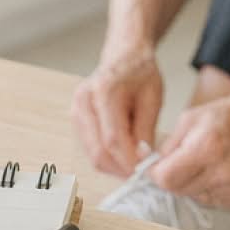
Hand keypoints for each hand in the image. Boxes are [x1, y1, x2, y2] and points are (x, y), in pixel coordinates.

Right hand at [71, 47, 163, 176]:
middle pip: (97, 150)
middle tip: (141, 174)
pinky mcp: (77, 118)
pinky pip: (89, 147)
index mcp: (104, 91)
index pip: (112, 139)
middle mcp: (84, 101)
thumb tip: (142, 158)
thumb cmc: (140, 72)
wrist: (124, 55)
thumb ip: (146, 129)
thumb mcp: (153, 97)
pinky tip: (123, 155)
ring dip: (113, 166)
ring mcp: (77, 110)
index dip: (128, 160)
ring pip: (91, 153)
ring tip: (134, 165)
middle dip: (120, 168)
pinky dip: (107, 157)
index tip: (145, 171)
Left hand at [149, 90, 229, 208]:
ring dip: (191, 183)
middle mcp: (221, 171)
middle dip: (173, 177)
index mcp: (206, 147)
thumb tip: (152, 164)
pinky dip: (208, 188)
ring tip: (204, 162)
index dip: (155, 174)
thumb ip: (169, 144)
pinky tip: (217, 170)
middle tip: (181, 160)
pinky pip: (212, 200)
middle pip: (178, 190)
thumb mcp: (191, 118)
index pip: (166, 179)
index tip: (156, 168)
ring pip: (193, 196)